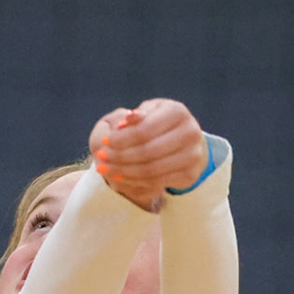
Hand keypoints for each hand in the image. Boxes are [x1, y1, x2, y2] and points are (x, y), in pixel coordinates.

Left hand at [88, 99, 207, 211]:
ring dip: (124, 172)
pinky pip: (157, 182)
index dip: (122, 138)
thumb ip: (137, 116)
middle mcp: (190, 133)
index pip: (144, 130)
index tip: (105, 142)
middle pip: (147, 152)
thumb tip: (124, 121)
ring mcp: (193, 156)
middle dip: (120, 157)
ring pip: (151, 170)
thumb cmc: (161, 122)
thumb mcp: (150, 112)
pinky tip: (120, 176)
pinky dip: (135, 181)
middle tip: (101, 159)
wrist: (187, 142)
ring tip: (106, 169)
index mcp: (178, 112)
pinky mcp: (190, 174)